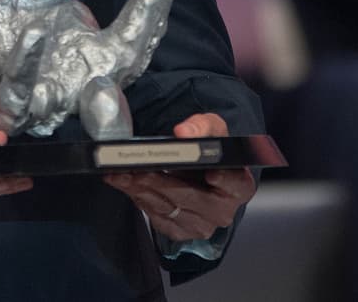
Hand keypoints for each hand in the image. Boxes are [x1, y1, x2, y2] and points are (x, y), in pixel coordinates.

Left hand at [103, 113, 256, 241]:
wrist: (200, 172)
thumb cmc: (209, 151)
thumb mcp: (211, 129)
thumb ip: (201, 126)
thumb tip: (183, 132)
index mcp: (238, 185)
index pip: (234, 184)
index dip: (223, 179)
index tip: (211, 173)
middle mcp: (222, 210)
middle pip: (188, 196)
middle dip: (157, 181)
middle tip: (134, 168)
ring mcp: (201, 225)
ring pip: (166, 207)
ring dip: (138, 189)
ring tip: (118, 173)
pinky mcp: (180, 231)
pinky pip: (156, 216)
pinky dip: (138, 199)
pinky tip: (124, 184)